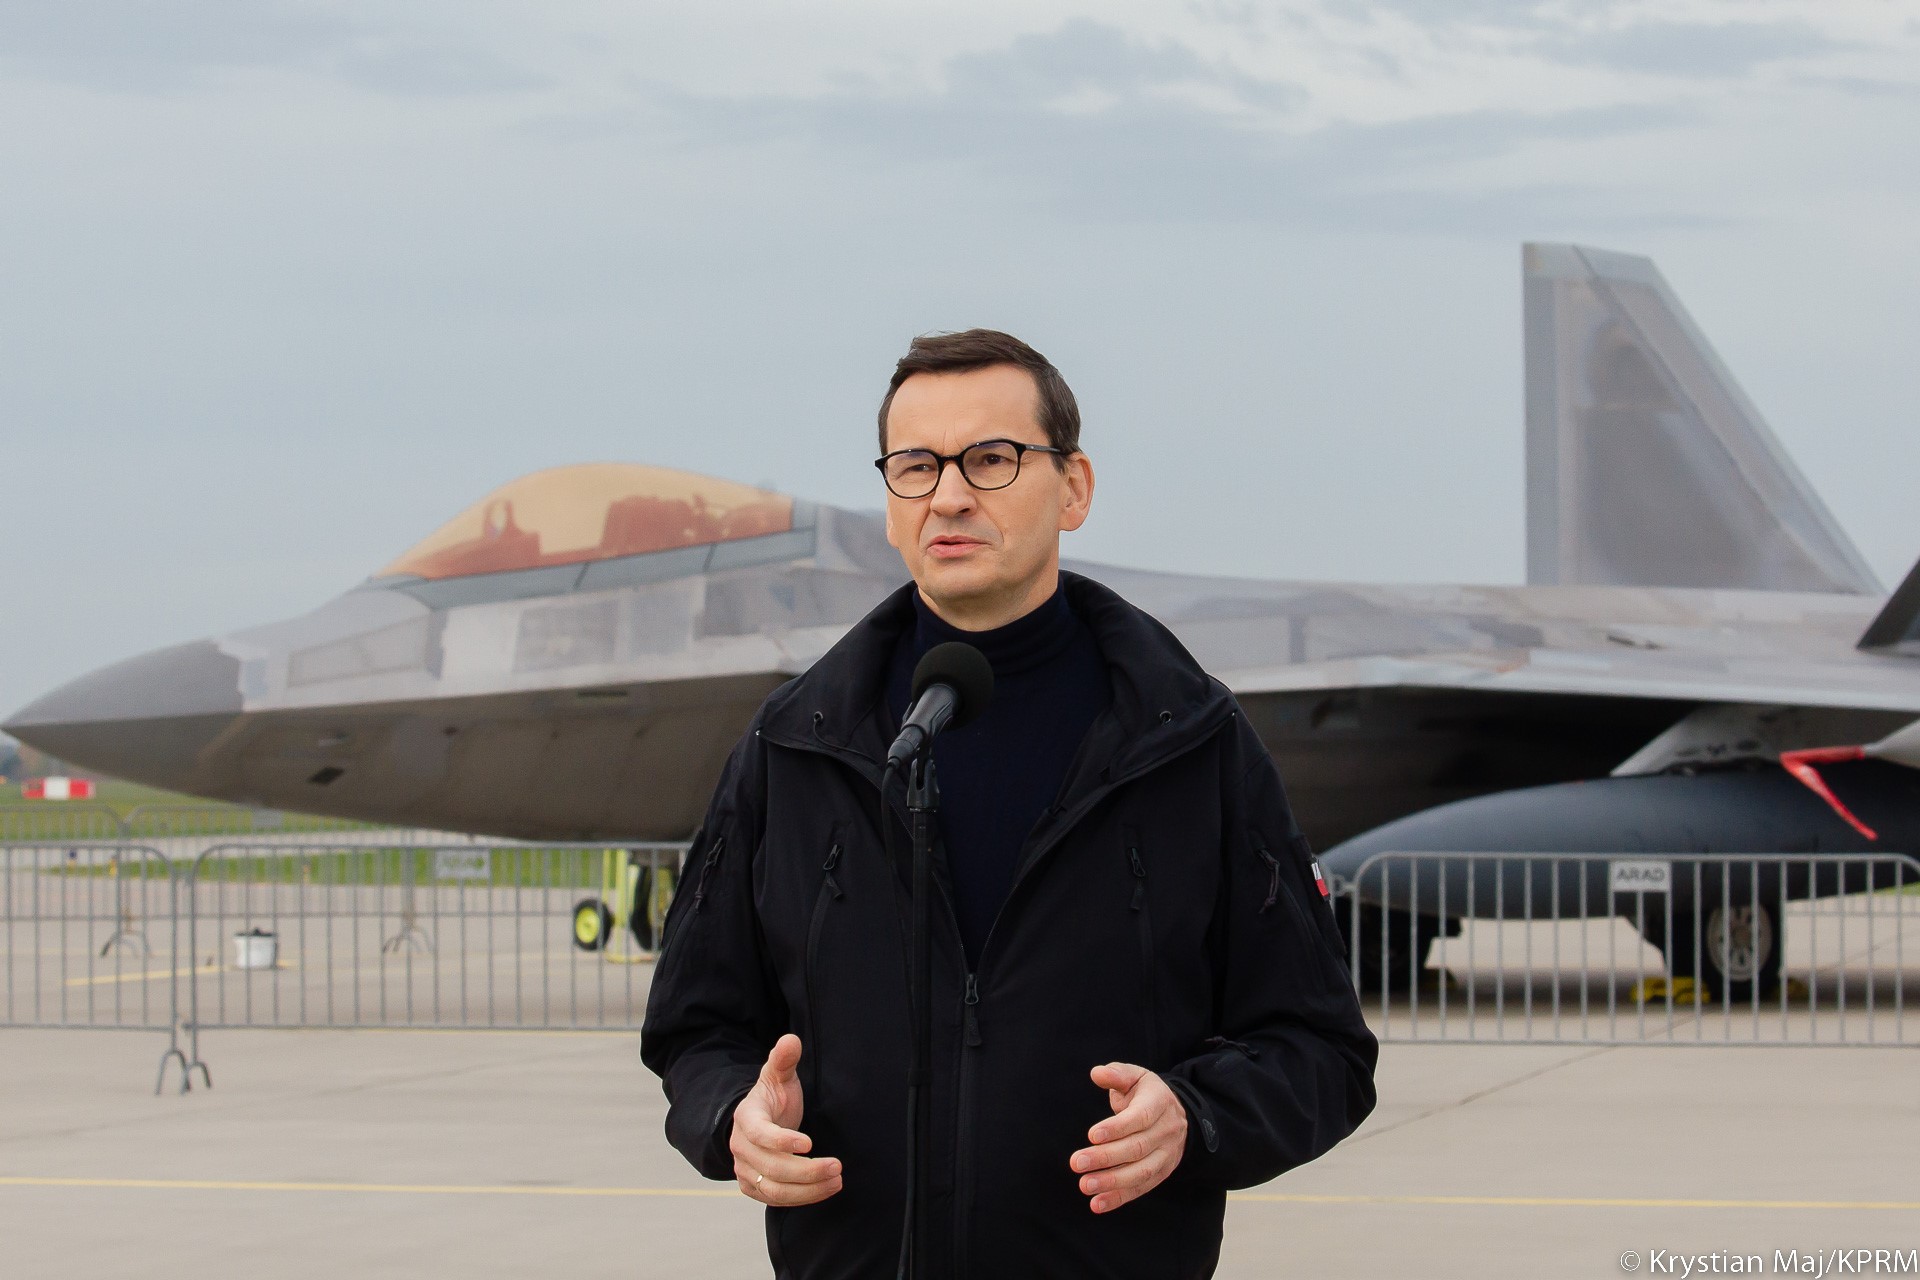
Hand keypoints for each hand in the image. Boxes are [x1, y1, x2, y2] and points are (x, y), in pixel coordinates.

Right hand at [729, 1034, 842, 1205]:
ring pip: (774, 1189)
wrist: (756, 1121)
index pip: (759, 1134)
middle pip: (772, 1167)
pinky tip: (825, 1189)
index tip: (809, 1143)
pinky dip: (801, 1198)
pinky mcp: (753, 1187)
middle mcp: (741, 1147)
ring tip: (836, 1180)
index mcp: (747, 1118)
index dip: (782, 1140)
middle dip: (807, 1170)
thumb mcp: (777, 1075)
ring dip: (807, 1189)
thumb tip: (791, 1039)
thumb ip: (784, 1059)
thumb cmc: (772, 1097)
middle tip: (837, 1166)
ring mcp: (745, 1170)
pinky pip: (776, 1199)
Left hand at [1069, 1062, 1187, 1213]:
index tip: (1091, 1135)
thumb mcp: (1135, 1076)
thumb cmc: (1146, 1094)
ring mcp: (1166, 1155)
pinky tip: (1097, 1203)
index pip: (1139, 1118)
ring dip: (1112, 1182)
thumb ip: (1116, 1074)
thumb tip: (1097, 1073)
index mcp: (1159, 1102)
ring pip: (1140, 1172)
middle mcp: (1166, 1131)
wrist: (1177, 1115)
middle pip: (1137, 1148)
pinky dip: (1119, 1198)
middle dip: (1105, 1157)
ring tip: (1085, 1184)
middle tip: (1076, 1162)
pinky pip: (1141, 1189)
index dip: (1116, 1128)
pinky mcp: (1161, 1174)